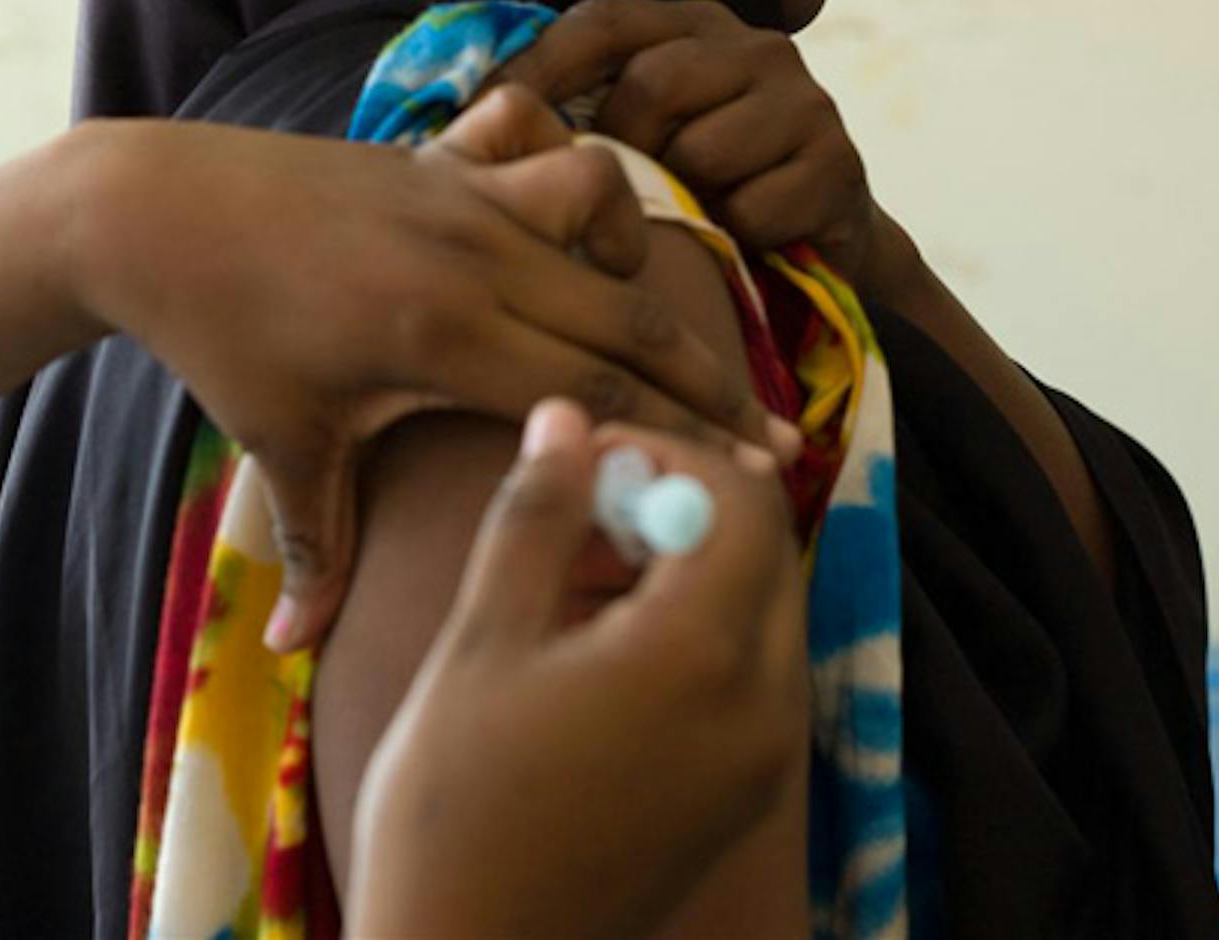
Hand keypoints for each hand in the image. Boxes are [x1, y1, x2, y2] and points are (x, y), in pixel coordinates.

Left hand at [68, 88, 768, 651]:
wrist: (155, 212)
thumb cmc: (220, 337)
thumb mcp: (280, 445)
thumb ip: (318, 549)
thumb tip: (297, 653)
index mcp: (444, 336)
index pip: (600, 390)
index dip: (687, 434)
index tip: (759, 469)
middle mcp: (472, 255)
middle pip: (630, 313)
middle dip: (709, 373)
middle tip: (772, 428)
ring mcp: (460, 193)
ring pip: (600, 203)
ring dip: (635, 256)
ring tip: (633, 316)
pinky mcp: (440, 156)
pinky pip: (540, 148)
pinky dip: (569, 181)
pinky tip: (563, 230)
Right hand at [348, 402, 808, 939]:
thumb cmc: (454, 803)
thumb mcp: (481, 641)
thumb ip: (536, 516)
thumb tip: (567, 415)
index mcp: (701, 655)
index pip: (741, 498)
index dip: (667, 451)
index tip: (583, 453)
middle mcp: (765, 704)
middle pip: (763, 548)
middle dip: (680, 503)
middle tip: (578, 503)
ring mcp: (765, 758)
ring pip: (758, 608)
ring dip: (684, 563)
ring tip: (570, 569)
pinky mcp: (746, 794)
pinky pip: (748, 672)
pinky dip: (692, 629)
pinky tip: (594, 640)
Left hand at [496, 0, 901, 292]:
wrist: (818, 241)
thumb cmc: (706, 188)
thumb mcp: (643, 136)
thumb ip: (580, 111)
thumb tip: (470, 119)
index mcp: (694, 25)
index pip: (603, 23)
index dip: (538, 67)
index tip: (478, 116)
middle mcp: (756, 46)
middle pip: (653, 84)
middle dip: (623, 151)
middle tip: (617, 197)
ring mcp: (805, 101)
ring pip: (703, 151)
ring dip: (684, 200)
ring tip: (691, 215)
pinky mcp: (839, 165)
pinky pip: (752, 207)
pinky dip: (733, 235)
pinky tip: (741, 238)